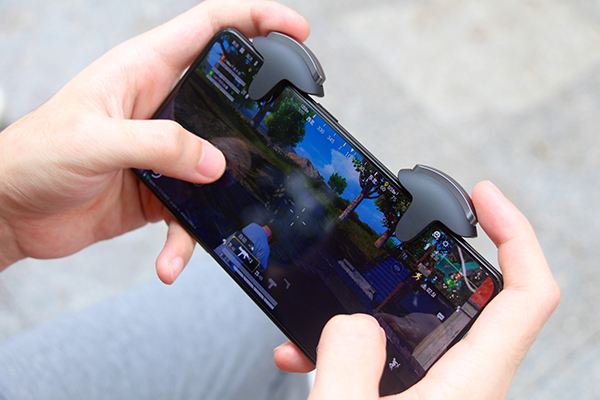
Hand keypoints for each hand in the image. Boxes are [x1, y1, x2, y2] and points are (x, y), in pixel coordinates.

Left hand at [0, 0, 308, 282]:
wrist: (11, 213)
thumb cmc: (33, 157)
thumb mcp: (94, 141)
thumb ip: (158, 145)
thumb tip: (215, 163)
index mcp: (142, 71)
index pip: (208, 28)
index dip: (255, 19)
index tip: (294, 28)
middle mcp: (160, 106)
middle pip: (226, 95)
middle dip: (259, 111)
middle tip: (287, 126)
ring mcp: (163, 150)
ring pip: (217, 160)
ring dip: (226, 191)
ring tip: (227, 213)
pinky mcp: (160, 189)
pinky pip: (191, 211)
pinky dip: (186, 239)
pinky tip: (171, 261)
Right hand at [274, 180, 560, 398]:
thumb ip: (346, 361)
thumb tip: (354, 324)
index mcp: (470, 387)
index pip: (529, 294)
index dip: (517, 233)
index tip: (483, 195)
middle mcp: (467, 390)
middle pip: (474, 301)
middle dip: (423, 271)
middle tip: (389, 247)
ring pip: (418, 334)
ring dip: (368, 318)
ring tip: (313, 321)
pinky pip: (390, 363)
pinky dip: (353, 351)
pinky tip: (302, 358)